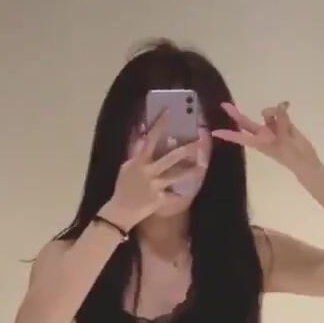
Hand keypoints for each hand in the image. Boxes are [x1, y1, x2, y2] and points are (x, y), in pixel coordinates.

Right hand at [103, 109, 203, 229]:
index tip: (170, 111)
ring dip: (190, 171)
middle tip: (198, 141)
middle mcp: (148, 172)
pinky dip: (179, 195)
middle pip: (170, 158)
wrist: (121, 210)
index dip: (160, 124)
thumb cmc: (124, 186)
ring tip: (202, 166)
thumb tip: (143, 133)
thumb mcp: (127, 166)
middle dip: (185, 149)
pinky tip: (187, 193)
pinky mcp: (159, 200)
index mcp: (139, 161)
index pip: (151, 138)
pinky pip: (173, 196)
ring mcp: (155, 186)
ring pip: (175, 177)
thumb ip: (136, 151)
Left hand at [211, 100, 320, 173]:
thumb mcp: (286, 141)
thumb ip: (280, 122)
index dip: (229, 135)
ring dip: (273, 110)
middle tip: (223, 105)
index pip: (241, 138)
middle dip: (236, 114)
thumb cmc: (293, 156)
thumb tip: (278, 107)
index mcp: (260, 143)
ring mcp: (272, 129)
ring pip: (266, 113)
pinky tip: (288, 105)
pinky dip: (283, 108)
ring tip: (285, 111)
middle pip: (246, 122)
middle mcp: (263, 134)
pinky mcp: (282, 123)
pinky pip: (279, 111)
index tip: (215, 133)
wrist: (307, 160)